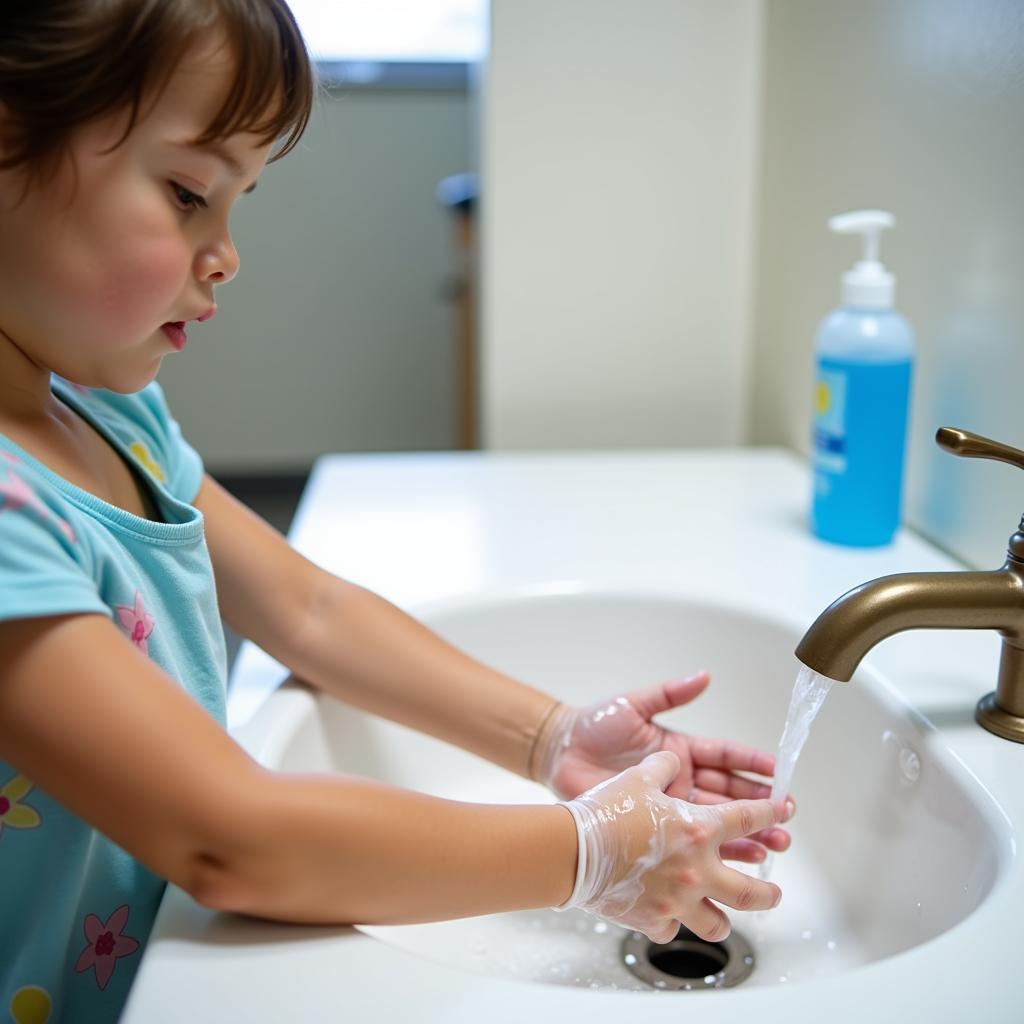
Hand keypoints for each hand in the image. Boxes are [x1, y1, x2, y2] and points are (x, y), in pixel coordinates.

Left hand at [532, 672, 791, 861]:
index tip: (779, 771)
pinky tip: (740, 861)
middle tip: (786, 816)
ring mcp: (669, 805)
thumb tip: (704, 675)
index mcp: (681, 749)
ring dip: (747, 832)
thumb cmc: (594, 725)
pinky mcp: (654, 826)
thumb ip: (670, 693)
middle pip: (729, 793)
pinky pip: (690, 840)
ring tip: (774, 844)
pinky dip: (716, 851)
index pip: (725, 756)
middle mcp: (681, 778)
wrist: (560, 753)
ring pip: (717, 822)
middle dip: (760, 805)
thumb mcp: (634, 705)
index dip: (752, 763)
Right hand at [558, 751, 788, 942]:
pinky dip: (673, 923)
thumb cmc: (604, 811)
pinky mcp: (655, 920)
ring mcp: (679, 900)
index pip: (747, 819)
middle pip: (751, 889)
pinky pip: (673, 930)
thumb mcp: (637, 776)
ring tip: (727, 916)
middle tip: (775, 892)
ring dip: (726, 918)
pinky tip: (669, 917)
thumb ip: (663, 768)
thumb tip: (673, 762)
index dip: (770, 813)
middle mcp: (697, 868)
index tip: (784, 813)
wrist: (572, 849)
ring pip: (719, 922)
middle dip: (769, 892)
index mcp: (699, 829)